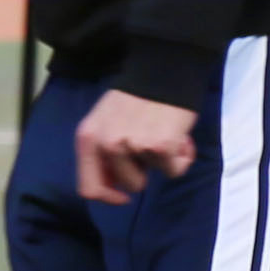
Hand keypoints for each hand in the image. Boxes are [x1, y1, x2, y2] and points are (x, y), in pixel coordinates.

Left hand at [73, 89, 200, 203]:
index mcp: (87, 139)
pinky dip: (182, 157)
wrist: (163, 73)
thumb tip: (113, 187)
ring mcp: (132, 145)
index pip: (89, 188)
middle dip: (144, 171)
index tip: (123, 198)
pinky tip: (180, 136)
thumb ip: (103, 153)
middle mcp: (106, 144)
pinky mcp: (159, 146)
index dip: (108, 198)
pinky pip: (174, 170)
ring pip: (154, 176)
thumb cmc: (136, 100)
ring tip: (164, 135)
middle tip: (150, 143)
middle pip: (129, 185)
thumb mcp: (104, 123)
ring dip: (163, 161)